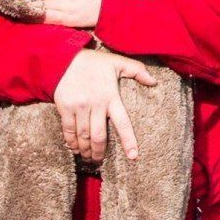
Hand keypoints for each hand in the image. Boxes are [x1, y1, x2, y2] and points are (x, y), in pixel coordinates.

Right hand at [53, 48, 157, 164]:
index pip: (123, 123)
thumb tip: (155, 82)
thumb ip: (137, 70)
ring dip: (86, 150)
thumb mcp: (117, 62)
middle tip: (100, 161)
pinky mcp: (64, 107)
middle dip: (99, 152)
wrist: (64, 58)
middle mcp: (95, 104)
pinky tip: (74, 149)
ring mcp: (79, 107)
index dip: (128, 141)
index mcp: (111, 97)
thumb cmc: (94, 62)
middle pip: (98, 136)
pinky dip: (71, 142)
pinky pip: (68, 130)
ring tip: (88, 158)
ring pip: (83, 136)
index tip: (133, 156)